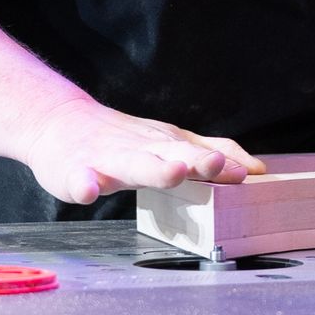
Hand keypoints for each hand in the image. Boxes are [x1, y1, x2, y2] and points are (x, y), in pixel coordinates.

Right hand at [20, 97, 262, 204]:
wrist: (58, 123)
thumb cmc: (122, 139)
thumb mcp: (170, 140)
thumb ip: (210, 153)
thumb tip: (256, 168)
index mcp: (164, 144)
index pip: (198, 151)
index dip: (222, 162)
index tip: (248, 172)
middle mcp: (141, 149)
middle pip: (172, 154)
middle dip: (195, 160)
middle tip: (216, 164)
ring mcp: (107, 159)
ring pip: (134, 164)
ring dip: (155, 168)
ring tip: (174, 172)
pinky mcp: (74, 171)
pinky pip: (80, 180)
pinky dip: (85, 185)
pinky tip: (90, 190)